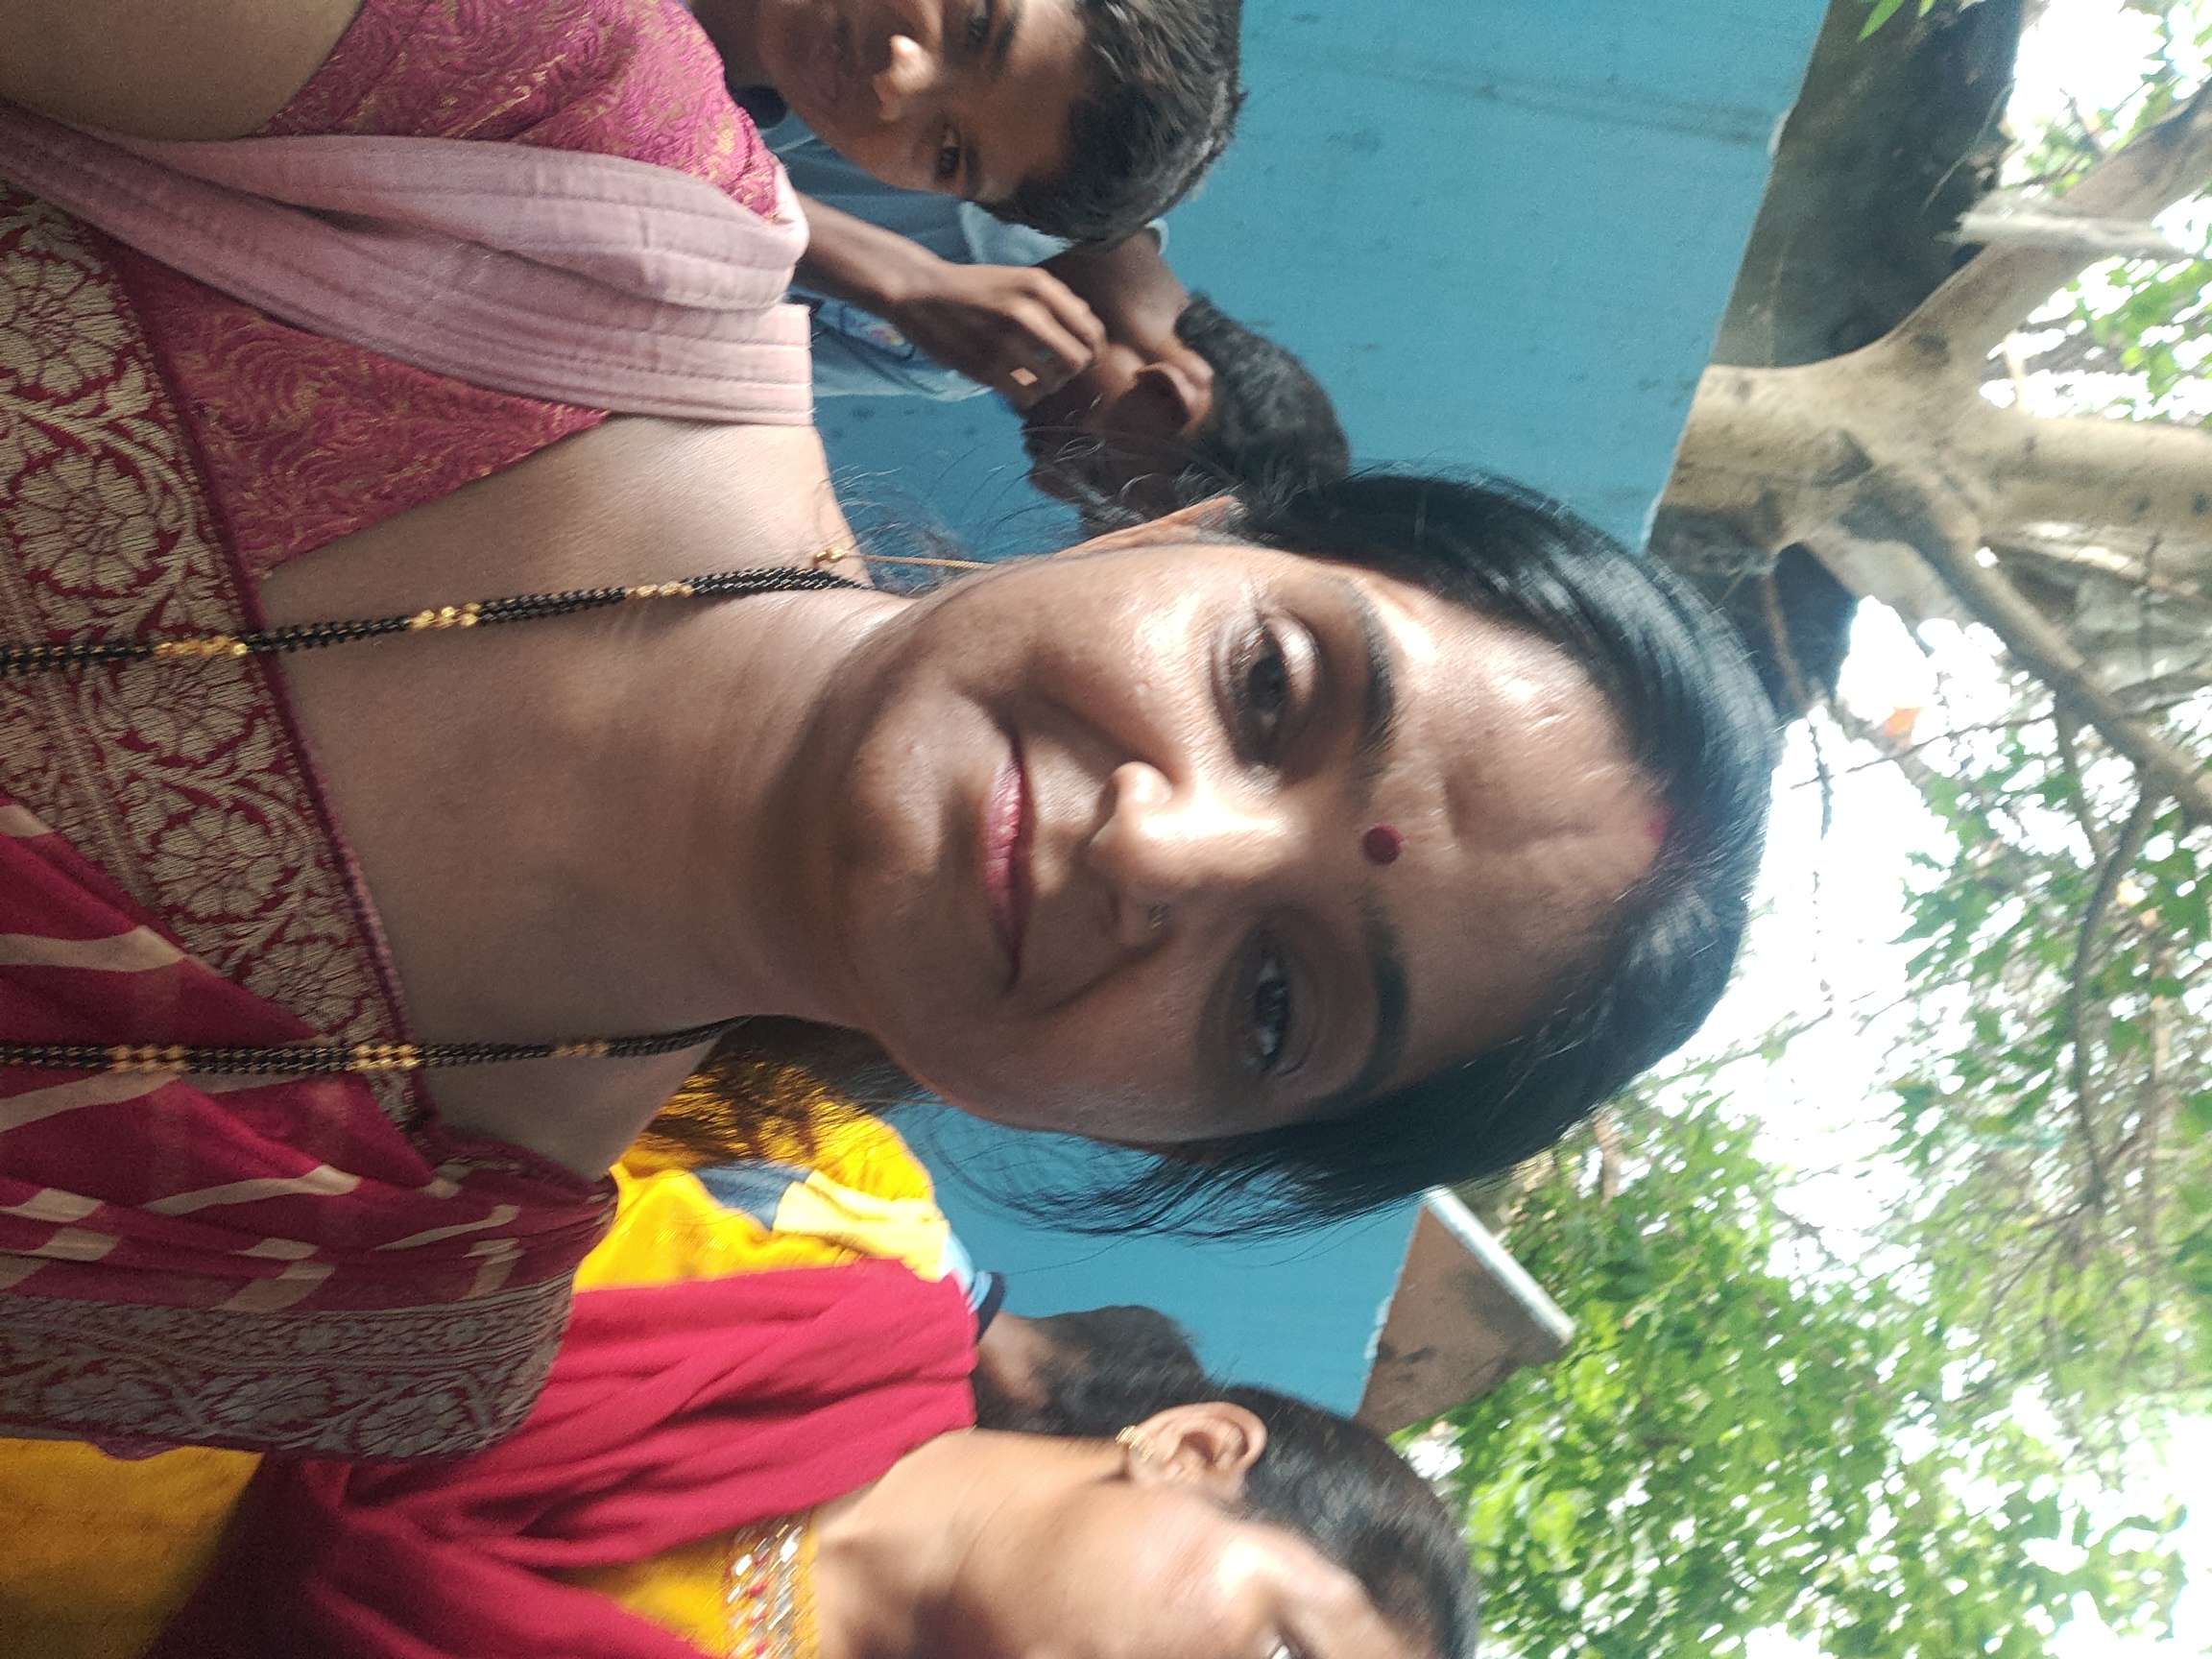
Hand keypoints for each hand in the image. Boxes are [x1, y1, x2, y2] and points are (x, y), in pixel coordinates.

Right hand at [883, 261, 1105, 405]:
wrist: (920, 293)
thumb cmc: (975, 288)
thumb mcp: (1018, 278)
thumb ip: (1057, 298)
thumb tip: (1088, 323)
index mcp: (1039, 287)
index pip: (1090, 331)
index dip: (1093, 350)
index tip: (1081, 355)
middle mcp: (1027, 313)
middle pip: (1078, 361)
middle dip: (1072, 370)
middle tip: (1056, 368)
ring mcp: (1006, 343)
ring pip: (1054, 383)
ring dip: (1047, 384)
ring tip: (1032, 375)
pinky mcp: (986, 368)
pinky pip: (1027, 397)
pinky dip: (1027, 395)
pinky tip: (1015, 384)